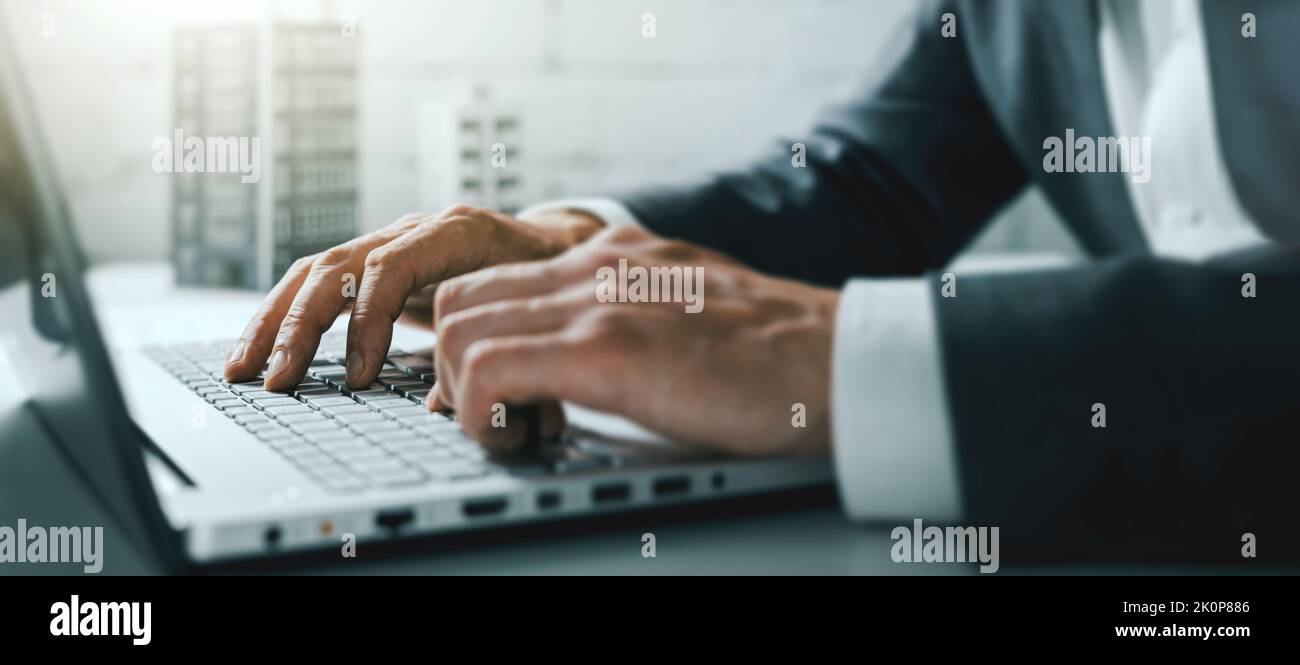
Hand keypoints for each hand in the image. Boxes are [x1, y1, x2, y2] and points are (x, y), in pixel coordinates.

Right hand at [224, 205, 603, 390]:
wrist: (550, 243)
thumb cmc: (545, 278)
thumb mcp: (534, 306)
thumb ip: (495, 346)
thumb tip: (444, 404)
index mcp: (456, 234)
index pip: (391, 267)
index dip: (367, 321)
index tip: (359, 378)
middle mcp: (412, 231)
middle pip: (338, 265)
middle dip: (300, 326)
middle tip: (278, 381)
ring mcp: (387, 241)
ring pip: (314, 272)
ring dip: (274, 321)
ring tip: (243, 369)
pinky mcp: (372, 262)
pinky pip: (316, 282)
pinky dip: (283, 316)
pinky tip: (258, 350)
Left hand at [432, 224, 838, 456]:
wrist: (840, 363)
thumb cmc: (780, 354)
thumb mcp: (690, 305)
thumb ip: (635, 313)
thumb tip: (590, 357)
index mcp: (614, 255)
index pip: (497, 278)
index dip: (477, 341)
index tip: (500, 391)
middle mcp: (595, 265)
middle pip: (459, 299)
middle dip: (455, 367)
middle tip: (501, 415)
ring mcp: (597, 302)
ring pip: (458, 330)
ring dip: (465, 394)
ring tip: (516, 433)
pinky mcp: (608, 350)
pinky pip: (488, 373)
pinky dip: (483, 418)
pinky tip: (526, 440)